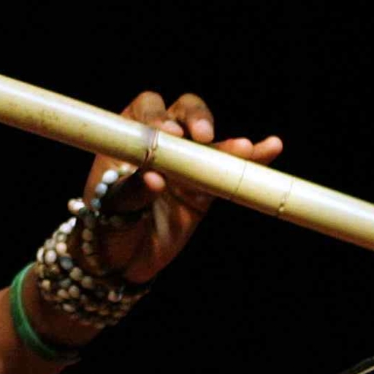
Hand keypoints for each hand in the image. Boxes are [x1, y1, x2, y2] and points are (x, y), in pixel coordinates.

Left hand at [84, 92, 283, 282]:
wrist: (120, 261)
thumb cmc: (103, 228)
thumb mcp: (108, 211)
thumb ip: (129, 193)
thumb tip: (154, 178)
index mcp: (128, 141)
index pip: (144, 111)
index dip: (156, 115)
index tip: (166, 132)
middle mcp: (159, 145)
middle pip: (182, 112)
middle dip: (194, 118)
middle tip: (202, 136)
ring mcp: (185, 165)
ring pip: (211, 143)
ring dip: (229, 143)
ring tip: (246, 147)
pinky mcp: (205, 188)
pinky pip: (229, 171)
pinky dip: (251, 159)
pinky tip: (271, 148)